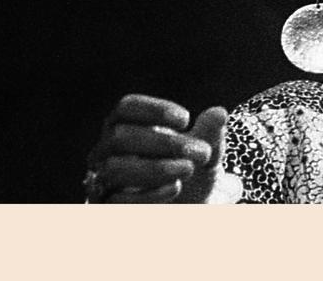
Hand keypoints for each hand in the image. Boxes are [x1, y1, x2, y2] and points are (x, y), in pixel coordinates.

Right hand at [85, 94, 233, 202]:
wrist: (187, 214)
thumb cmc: (190, 175)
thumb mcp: (205, 155)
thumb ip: (209, 134)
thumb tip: (219, 113)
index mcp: (127, 127)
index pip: (126, 108)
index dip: (153, 110)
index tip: (186, 120)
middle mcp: (107, 152)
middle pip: (120, 137)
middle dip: (164, 143)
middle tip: (200, 152)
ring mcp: (103, 181)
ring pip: (115, 168)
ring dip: (156, 167)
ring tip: (188, 169)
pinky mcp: (107, 209)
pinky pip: (116, 200)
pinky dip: (148, 193)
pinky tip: (174, 188)